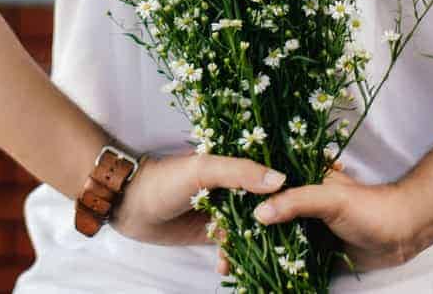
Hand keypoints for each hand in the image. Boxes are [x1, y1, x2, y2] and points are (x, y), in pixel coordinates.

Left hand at [110, 153, 286, 245]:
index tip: (303, 207)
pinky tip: (227, 266)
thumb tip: (281, 181)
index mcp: (233, 165)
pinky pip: (231, 247)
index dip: (286, 192)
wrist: (129, 204)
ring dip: (253, 246)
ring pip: (250, 231)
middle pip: (264, 207)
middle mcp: (232, 188)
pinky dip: (233, 257)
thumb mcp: (202, 169)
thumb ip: (239, 172)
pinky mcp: (211, 233)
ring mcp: (223, 211)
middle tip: (284, 244)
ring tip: (254, 259)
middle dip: (273, 226)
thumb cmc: (164, 179)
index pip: (269, 177)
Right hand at [217, 166, 419, 275]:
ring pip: (268, 238)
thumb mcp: (330, 198)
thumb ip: (296, 202)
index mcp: (296, 178)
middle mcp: (294, 200)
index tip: (213, 216)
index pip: (257, 186)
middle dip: (236, 234)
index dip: (234, 200)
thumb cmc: (369, 206)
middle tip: (219, 253)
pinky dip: (269, 266)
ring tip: (228, 268)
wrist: (403, 233)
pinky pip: (284, 258)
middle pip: (257, 215)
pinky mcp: (311, 248)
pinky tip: (251, 276)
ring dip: (249, 253)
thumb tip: (258, 215)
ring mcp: (302, 225)